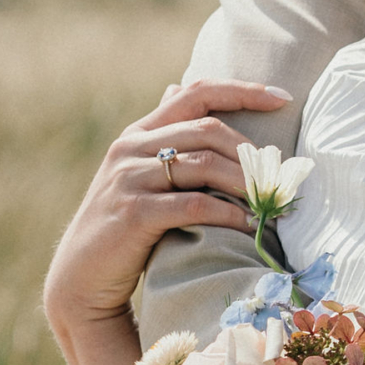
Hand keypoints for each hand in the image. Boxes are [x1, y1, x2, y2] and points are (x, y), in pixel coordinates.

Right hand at [43, 77, 288, 342]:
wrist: (82, 276)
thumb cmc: (123, 226)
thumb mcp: (139, 173)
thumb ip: (162, 136)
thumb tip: (176, 88)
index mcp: (138, 133)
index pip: (195, 92)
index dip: (241, 90)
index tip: (282, 97)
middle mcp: (131, 148)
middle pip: (208, 130)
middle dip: (252, 153)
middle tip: (281, 176)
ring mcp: (130, 178)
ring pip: (205, 165)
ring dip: (247, 184)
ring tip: (272, 201)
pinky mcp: (134, 213)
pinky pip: (195, 204)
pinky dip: (229, 213)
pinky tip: (249, 224)